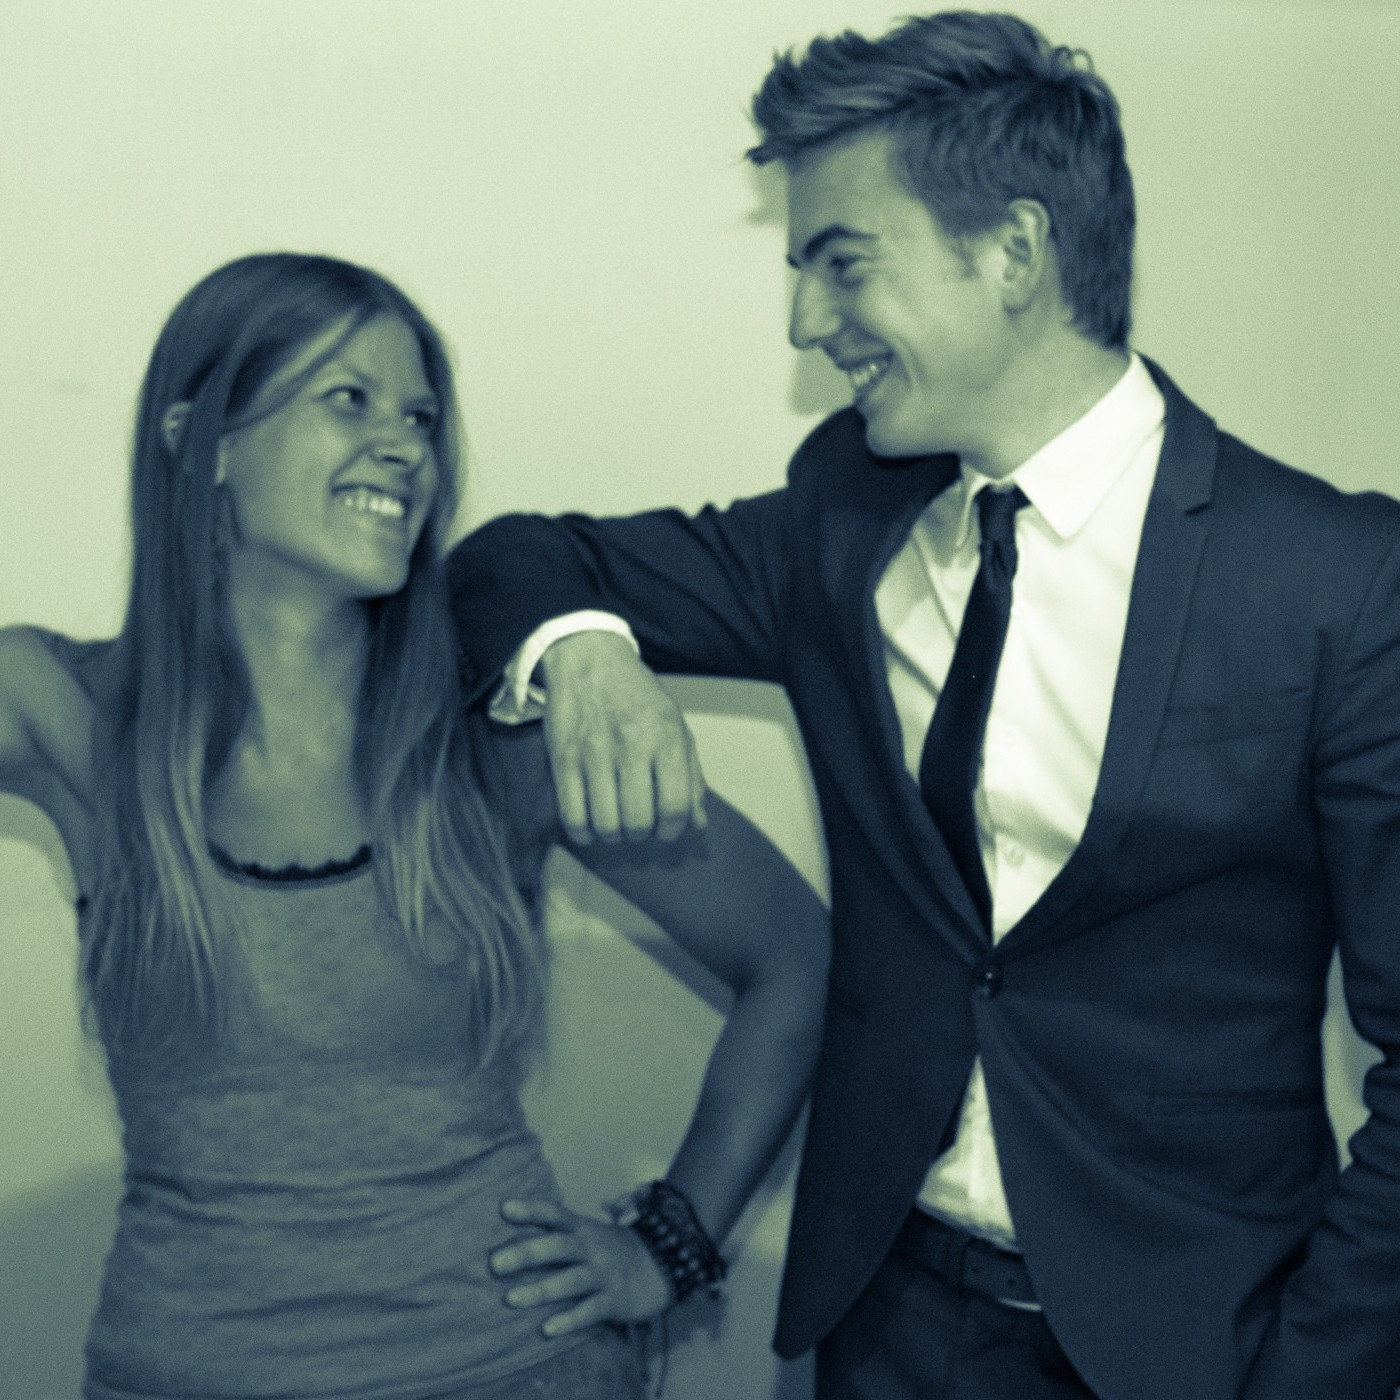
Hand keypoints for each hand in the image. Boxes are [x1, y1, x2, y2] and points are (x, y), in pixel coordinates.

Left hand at [490, 1198, 672, 1335]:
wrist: (660, 1264)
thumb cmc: (609, 1250)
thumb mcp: (587, 1233)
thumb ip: (555, 1234)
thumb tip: (508, 1237)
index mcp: (582, 1228)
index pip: (555, 1214)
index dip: (531, 1210)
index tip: (504, 1209)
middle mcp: (591, 1247)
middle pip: (558, 1247)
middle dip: (527, 1254)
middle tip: (495, 1263)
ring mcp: (604, 1274)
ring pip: (571, 1280)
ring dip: (540, 1290)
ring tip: (511, 1298)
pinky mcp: (614, 1300)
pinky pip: (590, 1311)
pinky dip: (569, 1320)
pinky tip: (547, 1329)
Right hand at [539, 631, 705, 843]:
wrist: (589, 659)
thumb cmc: (638, 697)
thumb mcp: (675, 726)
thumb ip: (691, 776)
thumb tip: (697, 824)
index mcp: (667, 737)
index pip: (675, 806)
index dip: (672, 830)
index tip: (665, 827)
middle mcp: (631, 744)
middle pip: (639, 822)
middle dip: (642, 834)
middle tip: (638, 823)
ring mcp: (593, 752)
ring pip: (605, 824)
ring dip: (613, 835)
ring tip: (615, 823)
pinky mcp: (562, 758)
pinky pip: (571, 816)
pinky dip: (583, 833)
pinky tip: (590, 824)